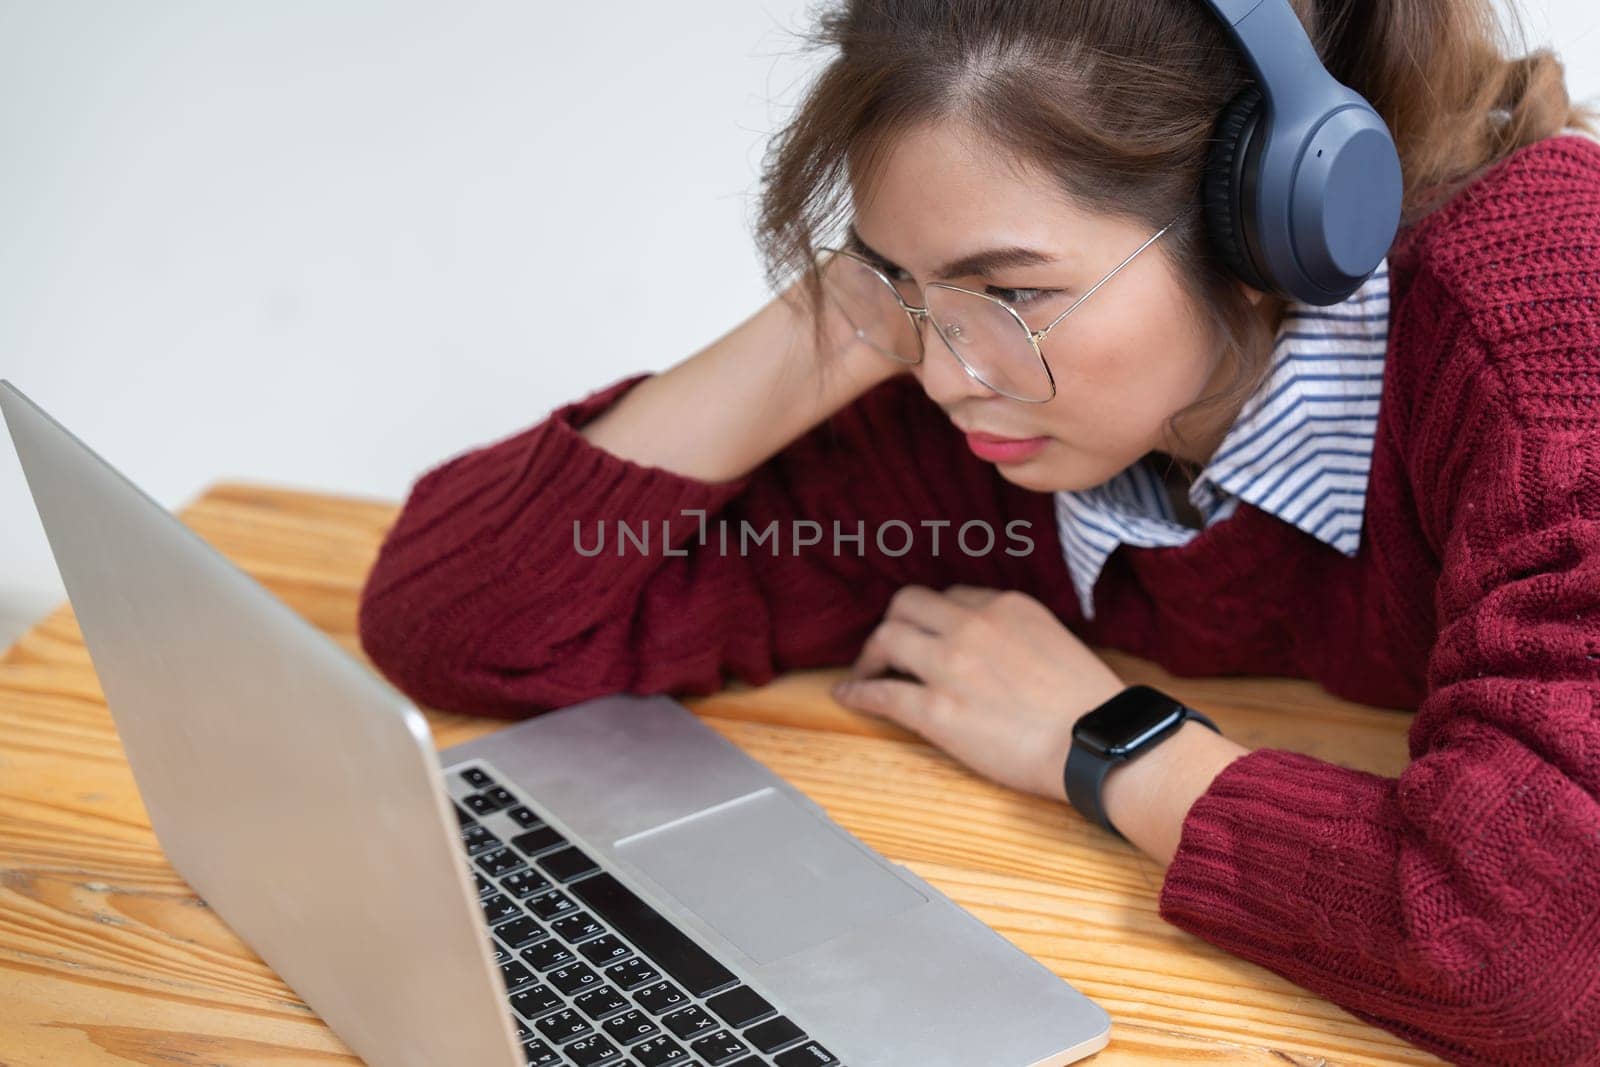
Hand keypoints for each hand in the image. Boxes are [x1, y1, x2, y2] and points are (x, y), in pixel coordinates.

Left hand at [831, 584, 1126, 800]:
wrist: (1098, 742)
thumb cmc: (1090, 705)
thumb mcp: (1056, 642)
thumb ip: (1018, 634)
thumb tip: (997, 648)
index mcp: (1006, 605)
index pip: (951, 596)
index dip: (933, 616)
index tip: (927, 633)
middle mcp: (973, 625)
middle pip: (907, 604)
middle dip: (893, 623)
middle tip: (887, 648)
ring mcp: (951, 665)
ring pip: (887, 639)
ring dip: (870, 656)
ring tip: (866, 673)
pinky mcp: (937, 710)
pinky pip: (882, 694)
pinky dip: (858, 693)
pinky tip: (849, 696)